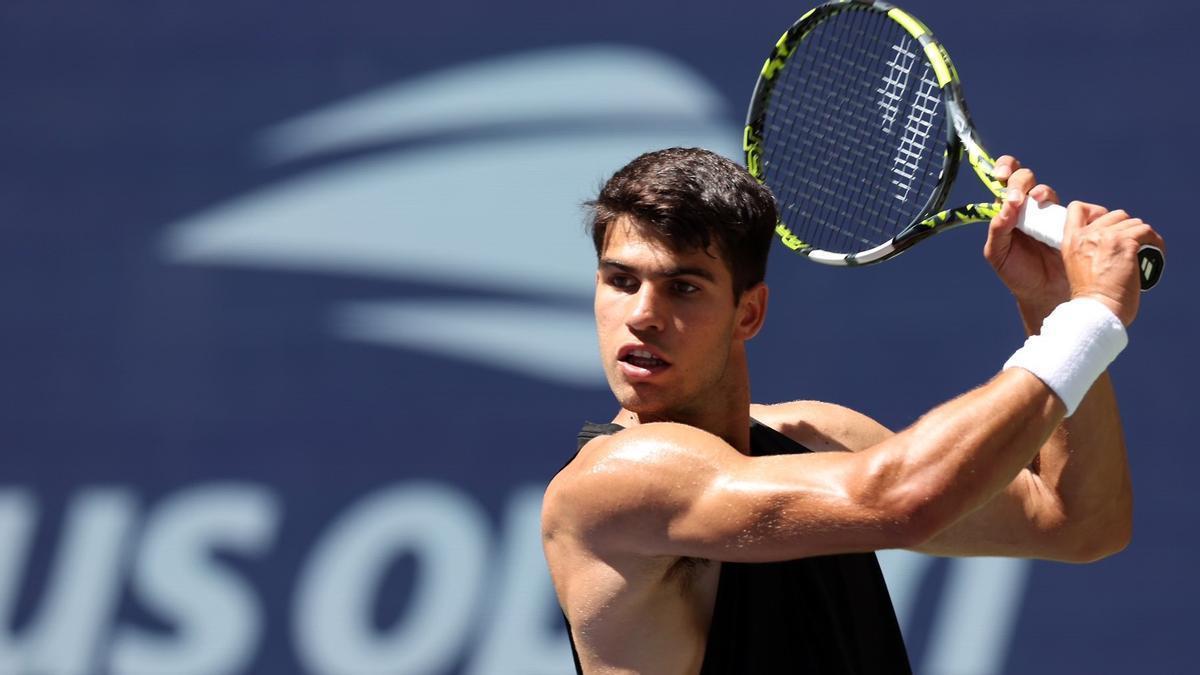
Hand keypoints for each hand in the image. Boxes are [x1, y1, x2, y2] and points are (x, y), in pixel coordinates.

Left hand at [983, 156, 1068, 311]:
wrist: (1044, 293)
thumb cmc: (1017, 273)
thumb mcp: (998, 253)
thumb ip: (998, 228)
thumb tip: (1008, 205)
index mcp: (1006, 211)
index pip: (1005, 180)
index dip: (1005, 169)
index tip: (1002, 175)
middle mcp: (1027, 208)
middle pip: (1025, 179)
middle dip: (1021, 181)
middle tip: (1019, 197)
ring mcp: (1049, 214)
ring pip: (1046, 191)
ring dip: (1042, 192)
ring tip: (1039, 202)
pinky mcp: (1070, 223)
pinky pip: (1075, 208)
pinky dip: (1070, 208)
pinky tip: (1065, 220)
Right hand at [1062, 201, 1164, 326]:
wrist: (1096, 311)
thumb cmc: (1090, 299)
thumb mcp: (1076, 267)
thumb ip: (1086, 249)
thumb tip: (1111, 240)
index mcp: (1071, 241)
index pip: (1078, 208)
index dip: (1095, 211)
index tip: (1105, 226)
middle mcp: (1087, 235)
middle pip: (1114, 214)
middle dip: (1125, 227)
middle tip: (1130, 246)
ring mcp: (1106, 238)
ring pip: (1133, 222)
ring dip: (1141, 236)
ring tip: (1144, 251)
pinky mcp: (1125, 244)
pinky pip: (1146, 231)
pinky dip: (1154, 242)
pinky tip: (1155, 253)